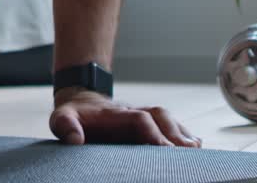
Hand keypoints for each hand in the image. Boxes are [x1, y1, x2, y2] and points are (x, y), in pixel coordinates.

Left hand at [49, 88, 201, 147]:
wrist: (82, 102)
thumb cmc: (74, 115)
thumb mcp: (61, 118)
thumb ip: (65, 126)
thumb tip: (74, 139)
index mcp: (116, 113)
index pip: (140, 119)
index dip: (153, 132)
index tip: (164, 148)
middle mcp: (134, 112)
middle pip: (161, 117)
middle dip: (175, 134)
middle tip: (187, 154)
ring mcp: (144, 116)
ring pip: (169, 120)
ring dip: (183, 134)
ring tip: (195, 151)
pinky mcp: (149, 123)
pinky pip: (171, 126)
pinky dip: (184, 134)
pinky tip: (196, 147)